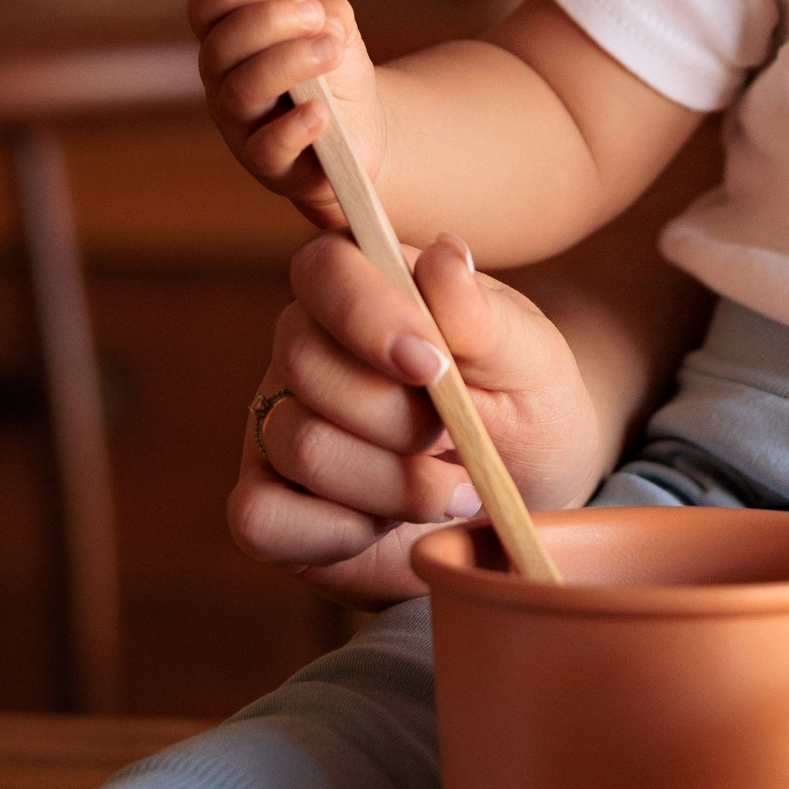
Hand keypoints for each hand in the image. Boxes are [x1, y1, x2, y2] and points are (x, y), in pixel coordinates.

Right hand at [190, 0, 385, 225]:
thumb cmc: (334, 69)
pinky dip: (294, 126)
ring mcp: (241, 128)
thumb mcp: (334, 26)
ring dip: (289, 63)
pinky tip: (321, 112)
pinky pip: (267, 148)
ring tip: (331, 51)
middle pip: (221, 48)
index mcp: (230, 40)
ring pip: (242, 92)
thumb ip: (325, 12)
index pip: (205, 10)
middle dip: (269, 22)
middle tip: (315, 15)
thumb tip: (320, 23)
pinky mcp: (270, 167)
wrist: (360, 129)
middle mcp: (224, 83)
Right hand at [229, 232, 608, 603]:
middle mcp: (307, 351)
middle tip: (460, 441)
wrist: (523, 498)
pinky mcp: (269, 506)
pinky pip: (259, 518)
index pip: (324, 268)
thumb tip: (444, 255)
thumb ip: (484, 316)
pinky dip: (334, 532)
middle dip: (398, 417)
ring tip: (452, 493)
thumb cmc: (525, 408)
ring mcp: (278, 427)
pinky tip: (385, 528)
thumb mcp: (529, 360)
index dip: (368, 315)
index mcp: (365, 289)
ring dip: (390, 484)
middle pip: (306, 365)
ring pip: (300, 445)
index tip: (431, 365)